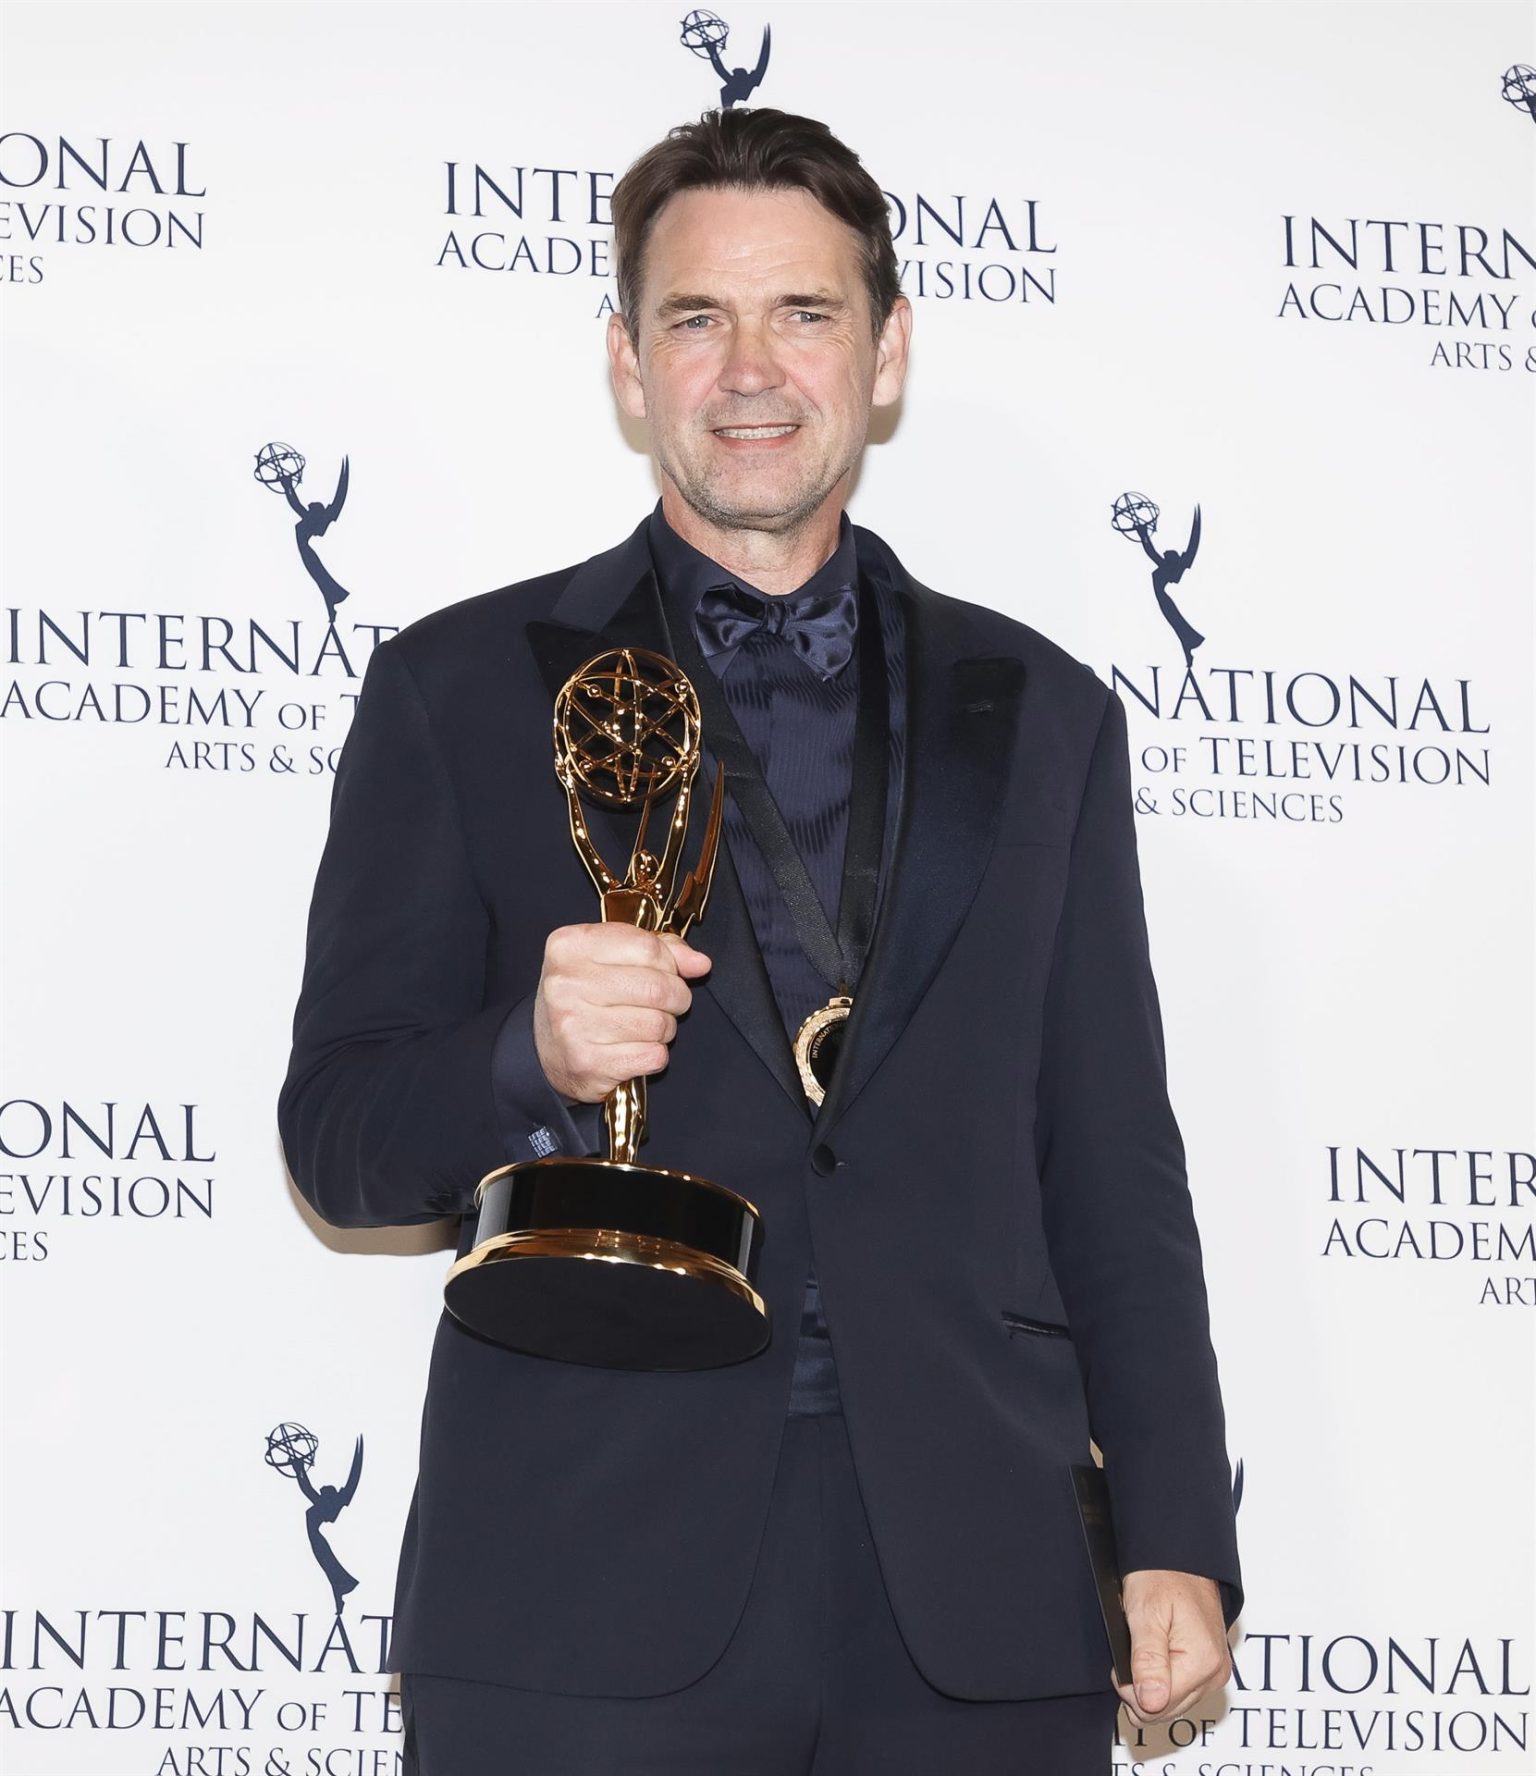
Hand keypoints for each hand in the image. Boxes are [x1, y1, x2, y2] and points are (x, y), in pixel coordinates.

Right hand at [532, 924, 711, 1103]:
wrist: (544, 1049)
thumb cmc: (582, 997)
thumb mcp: (609, 958)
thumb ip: (658, 950)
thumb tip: (699, 963)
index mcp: (570, 946)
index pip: (648, 946)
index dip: (669, 963)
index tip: (666, 972)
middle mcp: (566, 983)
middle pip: (657, 987)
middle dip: (676, 997)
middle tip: (667, 1003)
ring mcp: (574, 1025)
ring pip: (659, 1024)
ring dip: (664, 1028)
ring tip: (645, 1026)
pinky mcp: (587, 1063)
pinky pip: (653, 1056)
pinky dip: (654, 1055)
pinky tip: (634, 1049)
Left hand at [1117, 1569, 1230, 1726]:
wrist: (1179, 1556)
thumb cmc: (1161, 1576)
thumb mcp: (1145, 1615)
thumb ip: (1147, 1661)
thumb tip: (1150, 1704)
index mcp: (1203, 1663)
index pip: (1157, 1707)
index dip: (1130, 1687)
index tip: (1122, 1660)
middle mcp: (1215, 1673)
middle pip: (1165, 1710)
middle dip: (1140, 1687)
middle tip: (1131, 1650)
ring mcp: (1215, 1672)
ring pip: (1171, 1703)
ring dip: (1151, 1682)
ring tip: (1143, 1647)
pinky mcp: (1210, 1668)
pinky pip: (1180, 1690)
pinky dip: (1162, 1677)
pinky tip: (1155, 1653)